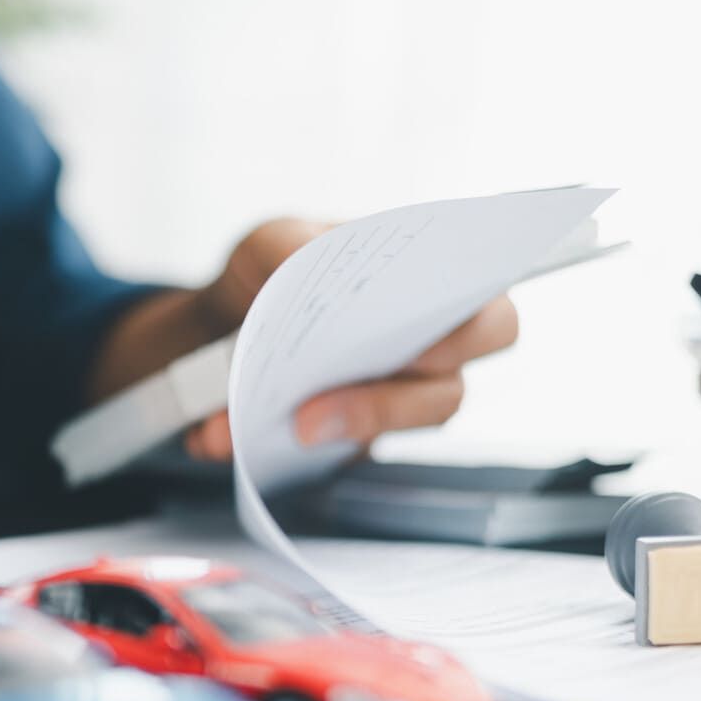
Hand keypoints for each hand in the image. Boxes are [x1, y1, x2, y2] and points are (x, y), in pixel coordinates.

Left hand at [87, 218, 517, 459]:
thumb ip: (287, 247)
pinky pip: (311, 459)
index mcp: (432, 293)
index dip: (470, 333)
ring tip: (258, 424)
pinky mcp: (336, 446)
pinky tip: (211, 433)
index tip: (428, 341)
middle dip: (387, 405)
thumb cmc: (275, 270)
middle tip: (317, 411)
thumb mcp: (272, 241)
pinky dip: (253, 444)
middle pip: (448, 395)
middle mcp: (424, 358)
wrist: (219, 322)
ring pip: (381, 440)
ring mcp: (383, 409)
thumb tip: (294, 270)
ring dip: (324, 434)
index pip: (489, 315)